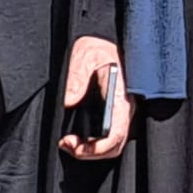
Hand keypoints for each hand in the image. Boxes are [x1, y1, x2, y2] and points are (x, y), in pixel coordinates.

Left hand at [59, 35, 132, 160]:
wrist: (107, 40)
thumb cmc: (99, 47)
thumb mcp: (86, 55)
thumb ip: (77, 76)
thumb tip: (70, 101)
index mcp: (122, 98)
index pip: (116, 135)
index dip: (97, 149)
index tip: (74, 146)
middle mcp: (124, 109)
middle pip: (115, 146)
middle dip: (90, 153)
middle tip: (67, 145)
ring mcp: (120, 113)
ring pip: (111, 144)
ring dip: (90, 149)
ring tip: (68, 142)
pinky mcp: (113, 113)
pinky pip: (107, 136)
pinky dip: (92, 142)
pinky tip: (75, 135)